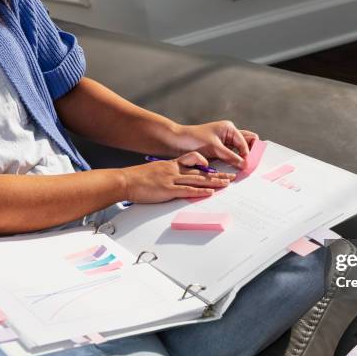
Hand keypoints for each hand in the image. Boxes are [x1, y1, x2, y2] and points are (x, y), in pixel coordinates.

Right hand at [121, 152, 235, 202]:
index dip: (208, 166)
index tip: (218, 168)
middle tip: (231, 177)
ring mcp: (172, 179)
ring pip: (197, 180)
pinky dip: (200, 192)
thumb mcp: (155, 171)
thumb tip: (175, 181)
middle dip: (217, 175)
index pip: (194, 162)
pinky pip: (187, 191)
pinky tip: (210, 192)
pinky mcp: (168, 190)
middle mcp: (174, 170)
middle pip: (200, 172)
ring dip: (214, 183)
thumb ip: (166, 175)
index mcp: (171, 165)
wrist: (125, 181)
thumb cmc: (137, 178)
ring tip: (227, 184)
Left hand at [174, 121, 258, 167]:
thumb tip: (245, 164)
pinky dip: (234, 162)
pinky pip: (231, 156)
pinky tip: (235, 169)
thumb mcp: (214, 148)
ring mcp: (225, 143)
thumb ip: (231, 156)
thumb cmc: (193, 139)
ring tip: (244, 168)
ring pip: (240, 151)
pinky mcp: (219, 151)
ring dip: (242, 158)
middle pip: (247, 142)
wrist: (176, 143)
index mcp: (229, 128)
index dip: (248, 153)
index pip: (246, 141)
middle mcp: (229, 134)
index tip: (247, 165)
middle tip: (250, 164)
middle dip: (250, 152)